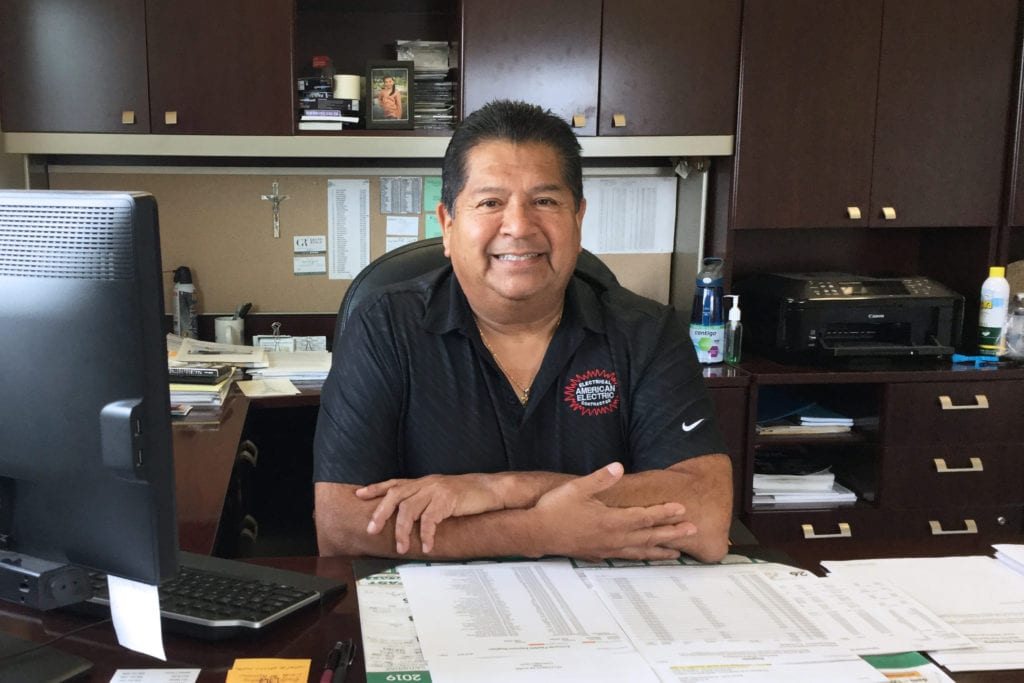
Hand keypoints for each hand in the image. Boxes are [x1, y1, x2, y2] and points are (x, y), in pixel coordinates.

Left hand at [355, 474, 506, 553]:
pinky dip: (426, 534)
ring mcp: (436, 490)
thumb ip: (424, 501)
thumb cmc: (465, 495)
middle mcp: (425, 483)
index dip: (376, 488)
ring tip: (402, 548)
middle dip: (381, 513)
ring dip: (402, 530)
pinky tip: (427, 546)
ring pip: (409, 509)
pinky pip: (431, 519)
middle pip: (395, 495)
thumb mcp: (440, 494)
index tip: (359, 495)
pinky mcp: (448, 500)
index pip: (394, 483)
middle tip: (371, 530)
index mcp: (422, 482)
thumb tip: (408, 518)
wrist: (489, 489)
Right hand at [531, 462, 696, 560]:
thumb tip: (618, 467)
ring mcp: (606, 548)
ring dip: (660, 550)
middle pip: (649, 535)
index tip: (682, 510)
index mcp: (611, 520)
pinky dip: (640, 557)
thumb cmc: (554, 509)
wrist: (536, 532)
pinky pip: (626, 557)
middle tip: (692, 531)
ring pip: (640, 551)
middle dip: (672, 533)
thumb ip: (600, 478)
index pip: (645, 516)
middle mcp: (613, 537)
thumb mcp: (576, 488)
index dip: (665, 513)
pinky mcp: (598, 554)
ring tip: (677, 553)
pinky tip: (644, 558)